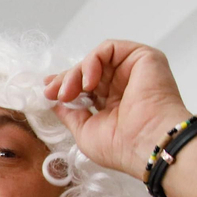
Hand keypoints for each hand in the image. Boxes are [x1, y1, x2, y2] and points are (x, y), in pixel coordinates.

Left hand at [42, 41, 191, 179]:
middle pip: (88, 71)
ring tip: (67, 92)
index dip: (66, 84)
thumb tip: (54, 100)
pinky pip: (109, 49)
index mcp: (115, 103)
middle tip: (51, 92)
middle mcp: (125, 85)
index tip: (47, 91)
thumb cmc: (122, 146)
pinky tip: (88, 83)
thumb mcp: (85, 132)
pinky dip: (92, 62)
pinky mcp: (143, 57)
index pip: (86, 86)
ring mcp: (134, 70)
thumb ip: (70, 114)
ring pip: (96, 59)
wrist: (149, 144)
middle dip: (66, 79)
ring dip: (75, 73)